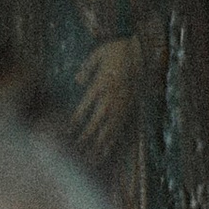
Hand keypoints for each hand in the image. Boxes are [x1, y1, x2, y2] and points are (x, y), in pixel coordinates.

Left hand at [72, 33, 141, 165]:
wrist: (143, 53)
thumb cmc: (118, 50)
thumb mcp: (98, 54)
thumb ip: (86, 68)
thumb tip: (77, 82)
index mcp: (100, 86)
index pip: (83, 110)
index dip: (73, 123)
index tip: (65, 133)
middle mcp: (110, 99)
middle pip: (95, 125)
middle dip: (85, 139)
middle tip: (75, 152)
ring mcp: (122, 105)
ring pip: (109, 130)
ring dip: (99, 145)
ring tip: (93, 158)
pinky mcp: (131, 107)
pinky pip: (121, 127)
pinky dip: (114, 139)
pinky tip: (108, 149)